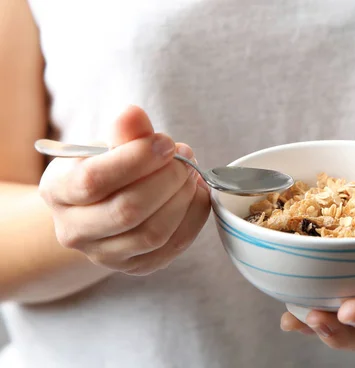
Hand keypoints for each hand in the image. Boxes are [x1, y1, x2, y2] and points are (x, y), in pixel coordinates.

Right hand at [39, 106, 211, 275]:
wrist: (100, 208)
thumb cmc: (105, 169)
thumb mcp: (106, 144)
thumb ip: (123, 132)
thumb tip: (134, 115)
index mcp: (58, 192)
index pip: (94, 180)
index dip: (136, 159)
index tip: (166, 142)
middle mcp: (74, 231)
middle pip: (128, 211)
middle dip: (167, 179)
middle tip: (185, 157)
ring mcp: (106, 256)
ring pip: (154, 233)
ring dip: (182, 198)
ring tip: (191, 174)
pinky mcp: (137, 266)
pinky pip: (174, 246)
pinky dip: (193, 217)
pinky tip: (196, 194)